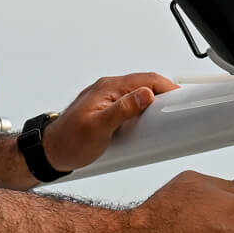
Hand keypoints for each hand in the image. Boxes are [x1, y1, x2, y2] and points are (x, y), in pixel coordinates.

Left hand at [38, 72, 177, 175]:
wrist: (50, 153)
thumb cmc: (69, 142)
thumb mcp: (99, 128)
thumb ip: (122, 110)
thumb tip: (146, 94)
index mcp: (108, 88)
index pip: (146, 79)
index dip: (167, 87)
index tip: (183, 98)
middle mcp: (108, 89)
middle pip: (145, 85)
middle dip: (164, 96)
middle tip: (179, 110)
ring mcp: (107, 99)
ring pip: (138, 95)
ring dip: (154, 105)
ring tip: (167, 118)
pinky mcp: (106, 111)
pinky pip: (130, 106)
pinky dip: (143, 113)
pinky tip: (148, 125)